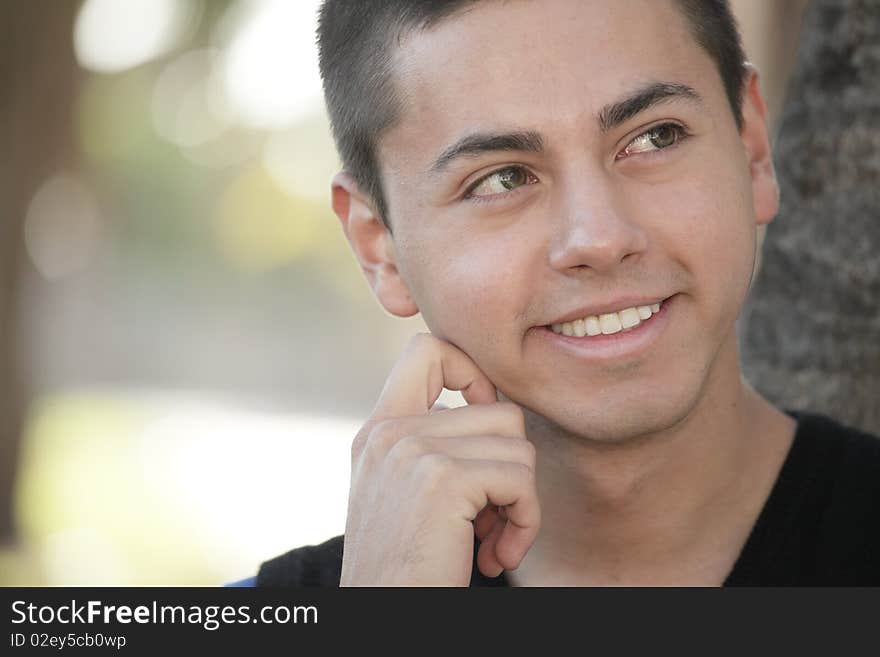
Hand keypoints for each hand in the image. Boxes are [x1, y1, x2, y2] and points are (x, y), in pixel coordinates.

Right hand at [339, 333, 540, 585]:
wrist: (383, 615)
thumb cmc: (403, 566)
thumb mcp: (400, 491)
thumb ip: (429, 445)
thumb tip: (495, 409)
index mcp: (378, 428)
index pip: (428, 348)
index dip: (472, 372)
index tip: (482, 419)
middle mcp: (390, 431)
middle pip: (499, 410)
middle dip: (511, 469)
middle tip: (491, 516)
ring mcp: (414, 450)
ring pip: (518, 444)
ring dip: (520, 501)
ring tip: (492, 539)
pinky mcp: (444, 479)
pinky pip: (521, 479)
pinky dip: (525, 523)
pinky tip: (496, 556)